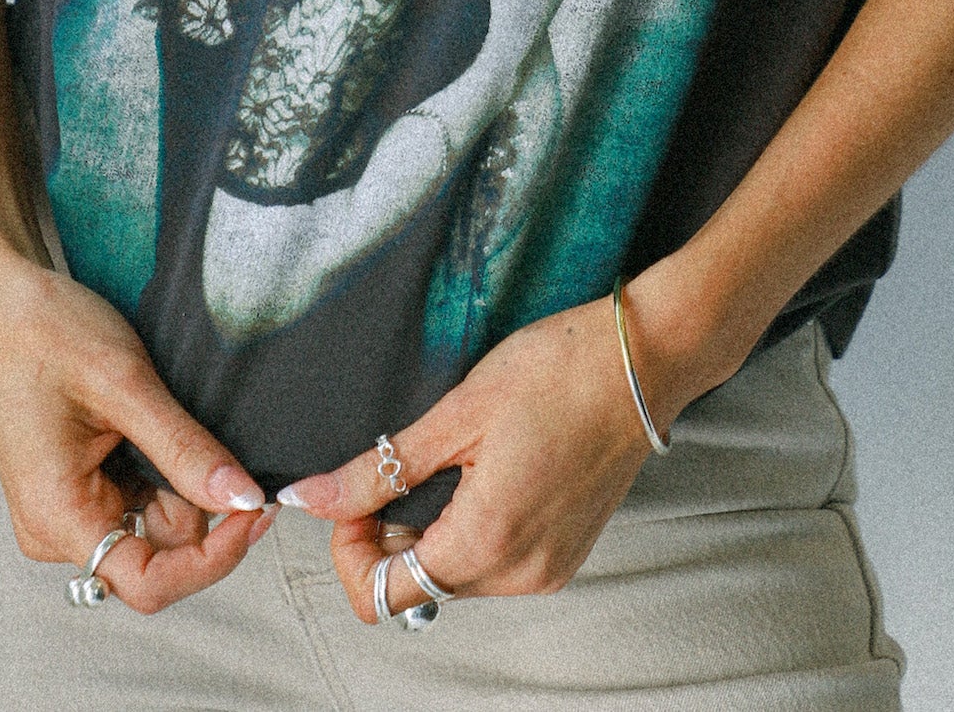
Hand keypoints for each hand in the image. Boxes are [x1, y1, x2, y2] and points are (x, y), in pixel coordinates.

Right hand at [0, 239, 272, 610]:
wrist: (2, 298)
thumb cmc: (45, 332)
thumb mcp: (126, 385)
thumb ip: (185, 450)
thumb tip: (241, 498)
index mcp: (57, 518)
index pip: (149, 583)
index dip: (213, 557)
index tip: (256, 507)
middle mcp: (55, 529)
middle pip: (159, 554)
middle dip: (202, 507)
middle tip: (230, 447)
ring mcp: (64, 511)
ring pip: (153, 523)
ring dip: (181, 480)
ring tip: (170, 415)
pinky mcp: (75, 489)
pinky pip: (136, 498)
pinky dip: (163, 469)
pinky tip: (154, 424)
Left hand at [278, 291, 663, 618]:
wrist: (647, 358)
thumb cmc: (558, 369)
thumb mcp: (457, 411)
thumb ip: (377, 469)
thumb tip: (306, 500)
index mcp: (486, 542)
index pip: (382, 595)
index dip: (350, 549)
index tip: (355, 493)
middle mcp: (518, 575)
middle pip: (417, 589)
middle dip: (387, 537)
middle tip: (393, 468)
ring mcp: (547, 570)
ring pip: (454, 577)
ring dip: (429, 533)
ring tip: (445, 462)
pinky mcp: (566, 555)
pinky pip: (494, 565)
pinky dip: (470, 531)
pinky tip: (481, 473)